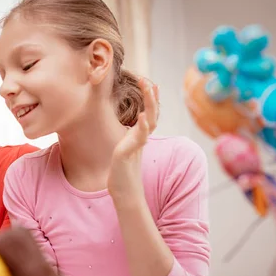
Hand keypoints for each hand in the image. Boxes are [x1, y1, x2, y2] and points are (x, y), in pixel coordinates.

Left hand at [107, 79, 158, 201]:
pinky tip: (142, 115)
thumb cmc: (123, 175)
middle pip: (152, 114)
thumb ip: (128, 140)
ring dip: (150, 104)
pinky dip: (142, 126)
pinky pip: (138, 138)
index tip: (151, 84)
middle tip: (149, 80)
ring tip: (149, 88)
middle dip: (151, 96)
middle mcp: (141, 140)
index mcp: (139, 138)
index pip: (150, 114)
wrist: (124, 195)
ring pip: (149, 121)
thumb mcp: (125, 151)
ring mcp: (136, 146)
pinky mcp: (127, 154)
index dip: (152, 100)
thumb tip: (127, 130)